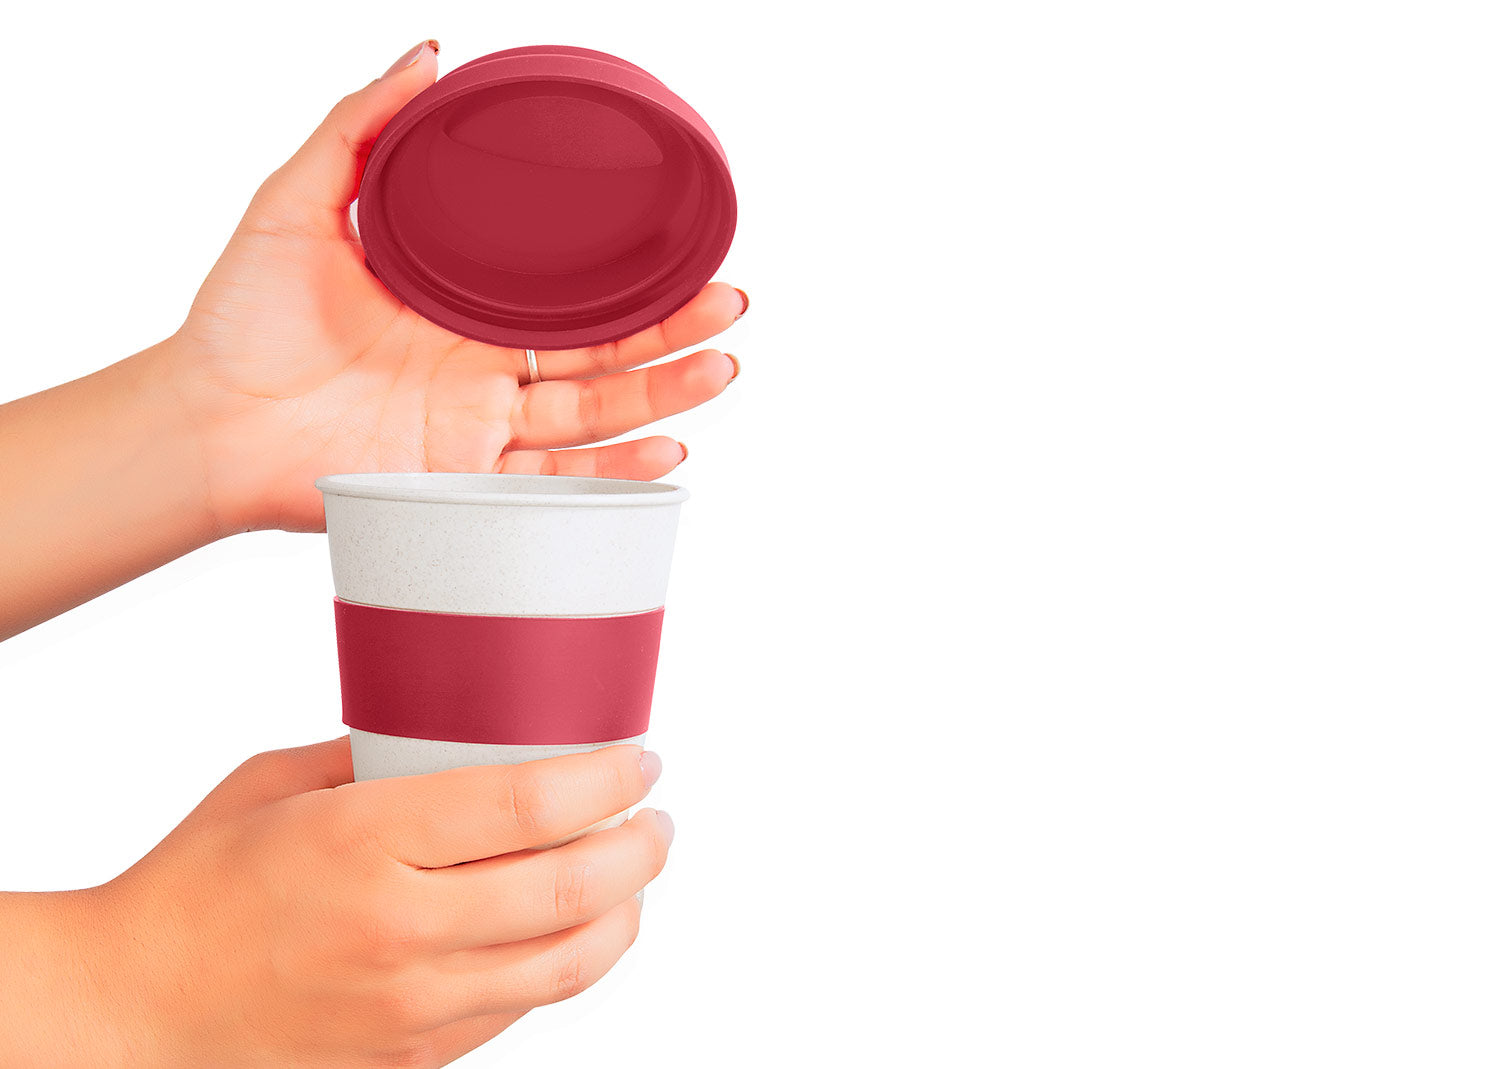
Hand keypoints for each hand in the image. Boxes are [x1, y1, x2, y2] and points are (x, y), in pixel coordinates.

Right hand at [72, 737, 671, 1066]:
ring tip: (636, 876)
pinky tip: (570, 930)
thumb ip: (373, 755)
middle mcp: (401, 929)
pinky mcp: (412, 1057)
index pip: (532, 803)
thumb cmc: (196, 884)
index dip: (608, 778)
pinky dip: (565, 964)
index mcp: (365, 842)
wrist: (134, 1010)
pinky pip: (521, 1010)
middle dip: (643, 846)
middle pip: (574, 889)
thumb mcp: (275, 783)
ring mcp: (411, 1006)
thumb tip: (455, 736)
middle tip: (657, 819)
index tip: (639, 759)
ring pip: (569, 964)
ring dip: (626, 913)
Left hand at [169, 40, 743, 532]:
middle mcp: (483, 366)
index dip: (630, 274)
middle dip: (674, 330)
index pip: (567, 289)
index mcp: (463, 304)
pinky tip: (664, 450)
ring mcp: (478, 426)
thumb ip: (363, 126)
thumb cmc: (242, 317)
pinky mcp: (464, 480)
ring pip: (594, 410)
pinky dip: (612, 472)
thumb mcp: (299, 200)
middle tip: (729, 301)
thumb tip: (428, 55)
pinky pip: (552, 479)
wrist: (205, 418)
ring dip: (663, 393)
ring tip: (722, 367)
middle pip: (602, 350)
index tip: (686, 248)